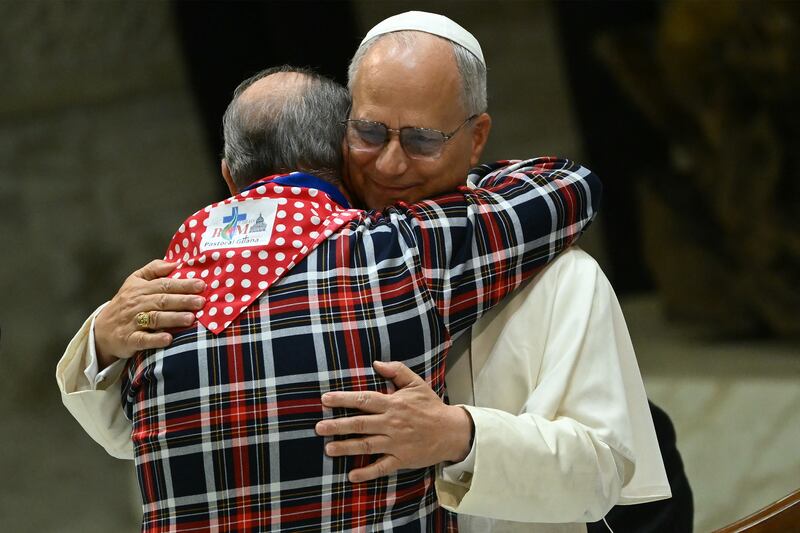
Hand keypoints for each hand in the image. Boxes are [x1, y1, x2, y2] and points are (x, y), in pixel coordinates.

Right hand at [95, 259, 205, 367]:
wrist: (102, 330)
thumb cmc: (126, 303)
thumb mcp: (135, 281)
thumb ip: (154, 269)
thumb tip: (175, 262)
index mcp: (140, 288)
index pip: (164, 284)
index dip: (183, 284)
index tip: (201, 285)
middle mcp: (136, 304)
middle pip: (162, 301)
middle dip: (182, 301)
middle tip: (201, 302)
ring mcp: (132, 322)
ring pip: (154, 318)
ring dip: (173, 318)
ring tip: (190, 318)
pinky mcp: (129, 340)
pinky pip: (142, 339)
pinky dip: (155, 339)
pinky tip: (169, 339)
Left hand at [315, 360, 472, 482]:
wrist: (451, 431)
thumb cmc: (431, 406)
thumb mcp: (416, 383)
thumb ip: (396, 371)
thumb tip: (376, 363)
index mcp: (393, 404)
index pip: (364, 400)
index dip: (343, 399)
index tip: (325, 399)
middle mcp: (392, 423)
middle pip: (360, 424)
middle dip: (337, 425)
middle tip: (318, 427)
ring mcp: (396, 442)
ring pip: (367, 445)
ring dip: (346, 447)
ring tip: (328, 448)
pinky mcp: (401, 459)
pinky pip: (382, 467)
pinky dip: (367, 472)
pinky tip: (352, 475)